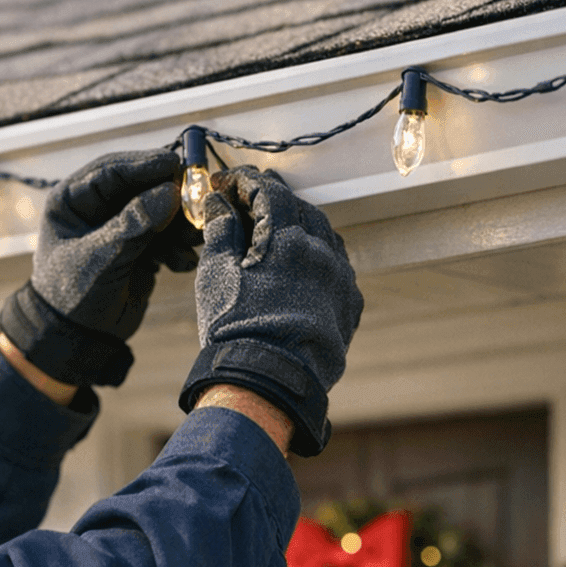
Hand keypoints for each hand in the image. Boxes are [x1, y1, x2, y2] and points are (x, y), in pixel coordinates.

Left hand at [0, 149, 201, 385]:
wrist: (80, 339)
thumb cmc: (73, 297)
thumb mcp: (100, 260)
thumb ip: (132, 226)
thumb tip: (170, 193)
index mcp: (72, 200)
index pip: (111, 171)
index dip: (144, 165)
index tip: (175, 166)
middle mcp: (96, 207)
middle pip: (141, 186)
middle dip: (170, 196)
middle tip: (197, 201)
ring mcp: (121, 225)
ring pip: (159, 210)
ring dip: (179, 225)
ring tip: (192, 241)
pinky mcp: (141, 247)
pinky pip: (167, 236)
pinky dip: (178, 247)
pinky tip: (181, 264)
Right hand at [180, 166, 361, 455]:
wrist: (269, 384)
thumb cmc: (237, 332)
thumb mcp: (216, 276)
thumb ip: (220, 232)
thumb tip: (217, 204)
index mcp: (288, 240)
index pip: (269, 191)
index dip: (244, 182)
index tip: (226, 183)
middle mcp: (322, 253)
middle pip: (301, 208)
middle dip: (273, 200)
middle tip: (246, 202)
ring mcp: (341, 280)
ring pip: (324, 235)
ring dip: (299, 226)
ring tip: (273, 233)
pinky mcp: (349, 306)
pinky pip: (337, 268)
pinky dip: (317, 257)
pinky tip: (299, 267)